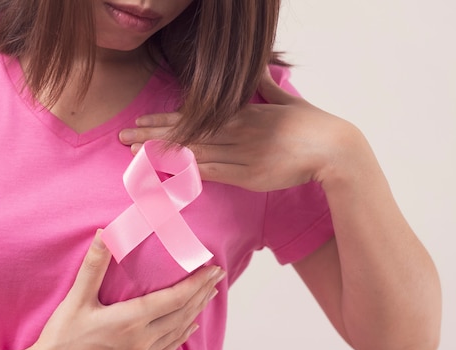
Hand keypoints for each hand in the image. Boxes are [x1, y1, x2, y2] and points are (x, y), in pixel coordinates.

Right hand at [20, 231, 223, 349]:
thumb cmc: (62, 336)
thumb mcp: (77, 297)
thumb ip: (94, 265)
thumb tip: (104, 233)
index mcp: (130, 320)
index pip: (174, 298)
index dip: (196, 283)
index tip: (212, 270)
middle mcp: (141, 340)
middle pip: (181, 313)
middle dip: (201, 294)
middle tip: (217, 277)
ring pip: (177, 332)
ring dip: (195, 313)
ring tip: (208, 297)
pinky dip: (181, 337)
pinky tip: (188, 329)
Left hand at [119, 70, 362, 191]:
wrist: (333, 148)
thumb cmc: (311, 124)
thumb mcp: (284, 100)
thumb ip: (264, 87)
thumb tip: (256, 70)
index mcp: (241, 112)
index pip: (193, 116)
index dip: (164, 120)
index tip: (141, 121)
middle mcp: (235, 130)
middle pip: (185, 133)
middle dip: (151, 135)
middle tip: (122, 137)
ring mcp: (239, 153)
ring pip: (192, 152)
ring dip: (161, 154)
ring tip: (132, 154)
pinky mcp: (246, 174)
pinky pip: (211, 173)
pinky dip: (186, 173)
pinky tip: (164, 173)